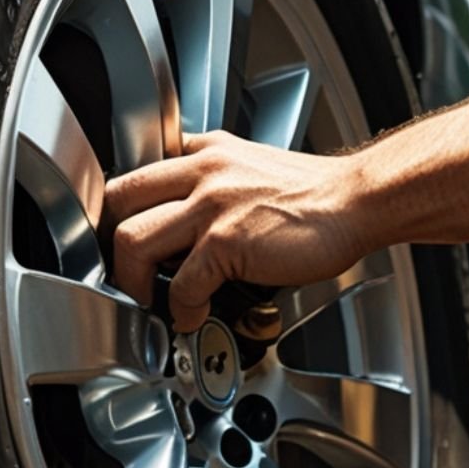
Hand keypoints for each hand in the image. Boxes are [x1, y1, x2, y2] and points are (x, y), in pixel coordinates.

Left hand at [103, 130, 370, 332]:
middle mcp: (201, 170)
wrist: (357, 201)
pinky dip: (183, 309)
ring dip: (132, 280)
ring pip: (133, 240)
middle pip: (119, 199)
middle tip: (124, 271)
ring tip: (149, 298)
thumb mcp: (252, 164)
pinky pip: (182, 283)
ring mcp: (211, 205)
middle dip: (112, 243)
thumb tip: (188, 218)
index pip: (138, 171)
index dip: (121, 210)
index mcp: (205, 151)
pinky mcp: (226, 240)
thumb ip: (215, 178)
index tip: (123, 238)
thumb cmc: (315, 195)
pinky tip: (194, 316)